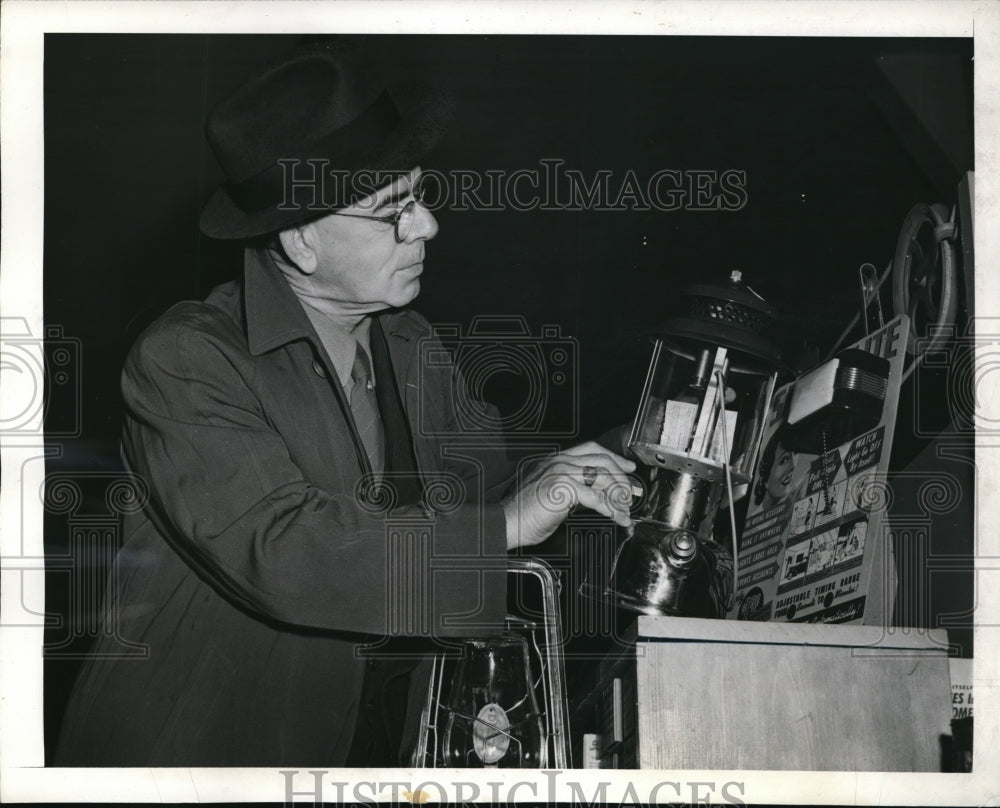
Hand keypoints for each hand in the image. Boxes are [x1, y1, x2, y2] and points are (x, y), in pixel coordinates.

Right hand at [502, 441, 637, 549]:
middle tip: (631, 495)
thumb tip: (598, 495)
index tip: (629, 468)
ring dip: (618, 497)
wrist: (507, 523)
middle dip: (622, 479)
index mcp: (556, 460)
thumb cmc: (526, 514)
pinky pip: (594, 496)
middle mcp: (559, 461)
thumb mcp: (553, 496)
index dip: (614, 457)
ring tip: (624, 512)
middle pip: (602, 461)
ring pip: (602, 477)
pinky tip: (614, 517)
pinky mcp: (562, 487)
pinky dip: (609, 508)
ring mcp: (560, 472)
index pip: (592, 449)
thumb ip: (573, 489)